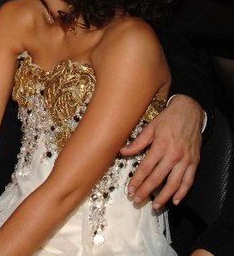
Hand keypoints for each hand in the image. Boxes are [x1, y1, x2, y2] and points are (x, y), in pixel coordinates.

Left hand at [121, 94, 202, 208]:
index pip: (146, 168)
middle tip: (137, 200)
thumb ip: (137, 142)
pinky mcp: (194, 162)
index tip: (130, 189)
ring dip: (164, 197)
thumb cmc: (168, 119)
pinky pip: (189, 181)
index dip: (137, 180)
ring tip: (155, 206)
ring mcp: (185, 160)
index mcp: (160, 146)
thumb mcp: (150, 128)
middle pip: (158, 178)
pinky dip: (183, 192)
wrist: (189, 112)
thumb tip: (122, 151)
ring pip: (174, 183)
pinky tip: (176, 200)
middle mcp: (173, 155)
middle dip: (146, 191)